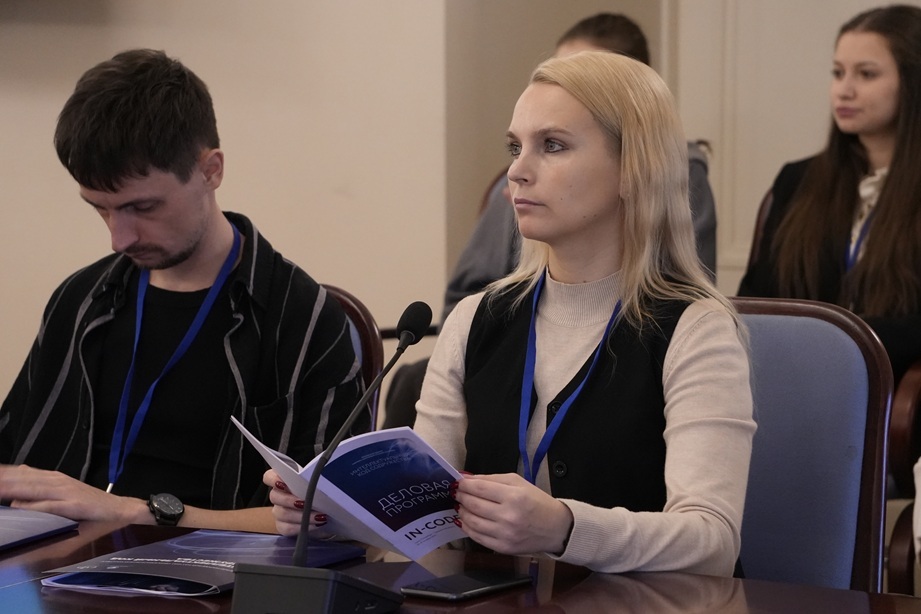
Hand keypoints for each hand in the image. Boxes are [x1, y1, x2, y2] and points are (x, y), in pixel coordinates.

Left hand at [0, 464, 147, 522]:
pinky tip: (17, 506)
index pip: (22, 473)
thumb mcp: (62, 499)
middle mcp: (56, 481)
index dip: (5, 473)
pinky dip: (32, 505)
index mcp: (52, 478)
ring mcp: (65, 491)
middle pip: (22, 478)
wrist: (120, 509)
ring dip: (11, 487)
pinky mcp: (73, 504)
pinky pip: (49, 505)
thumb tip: (16, 497)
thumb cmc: (89, 509)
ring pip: (32, 488)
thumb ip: (41, 497)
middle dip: (4, 479)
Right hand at [263, 469, 328, 536]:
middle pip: (274, 496)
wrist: (325, 511)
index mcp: (282, 480)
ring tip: (319, 515)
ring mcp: (278, 511)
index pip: (269, 477)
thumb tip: (315, 482)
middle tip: (306, 502)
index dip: (273, 479)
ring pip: (282, 513)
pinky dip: (302, 526)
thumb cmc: (319, 492)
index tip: (283, 483)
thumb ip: (311, 481)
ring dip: (301, 515)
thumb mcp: (317, 484)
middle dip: (291, 500)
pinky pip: (286, 528)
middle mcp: (277, 495)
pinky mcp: (282, 526)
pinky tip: (316, 524)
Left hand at [452, 473, 572, 555]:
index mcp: (514, 496)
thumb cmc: (537, 502)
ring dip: (462, 512)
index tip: (458, 483)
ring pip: (472, 522)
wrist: (555, 528)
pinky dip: (468, 528)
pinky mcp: (502, 548)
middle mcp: (508, 516)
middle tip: (457, 494)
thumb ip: (492, 479)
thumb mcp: (519, 482)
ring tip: (461, 506)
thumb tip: (468, 479)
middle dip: (461, 497)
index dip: (465, 485)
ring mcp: (504, 534)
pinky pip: (477, 537)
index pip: (480, 488)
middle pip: (473, 505)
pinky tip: (466, 520)